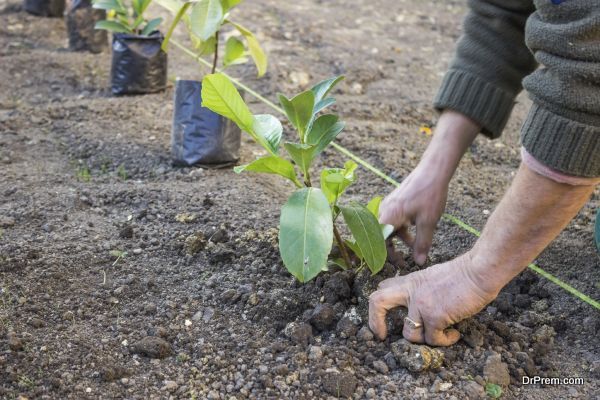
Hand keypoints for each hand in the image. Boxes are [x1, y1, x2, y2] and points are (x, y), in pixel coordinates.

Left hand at [368, 253, 498, 345]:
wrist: (479, 271)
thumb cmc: (463, 274)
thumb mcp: (433, 276)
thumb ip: (420, 288)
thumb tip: (416, 306)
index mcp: (410, 281)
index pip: (383, 289)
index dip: (379, 305)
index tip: (383, 319)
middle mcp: (411, 292)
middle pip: (377, 302)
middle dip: (374, 322)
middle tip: (381, 336)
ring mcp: (421, 304)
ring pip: (409, 334)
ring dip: (425, 340)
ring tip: (442, 334)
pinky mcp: (435, 316)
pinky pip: (433, 340)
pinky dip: (445, 341)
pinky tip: (454, 334)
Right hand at [379, 111, 480, 264]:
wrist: (434, 170)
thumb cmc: (429, 194)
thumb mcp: (428, 222)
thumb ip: (422, 244)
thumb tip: (419, 262)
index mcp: (387, 216)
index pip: (378, 243)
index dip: (383, 257)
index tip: (392, 267)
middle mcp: (384, 210)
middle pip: (381, 236)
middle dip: (390, 251)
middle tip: (402, 263)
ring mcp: (389, 205)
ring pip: (388, 228)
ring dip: (398, 241)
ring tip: (413, 250)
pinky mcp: (395, 202)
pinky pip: (393, 220)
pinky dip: (401, 230)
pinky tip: (415, 234)